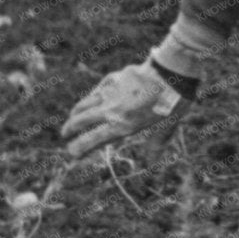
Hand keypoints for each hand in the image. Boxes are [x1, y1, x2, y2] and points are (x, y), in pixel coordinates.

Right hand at [61, 62, 188, 158]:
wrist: (172, 74)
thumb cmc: (172, 103)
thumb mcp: (166, 129)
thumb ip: (156, 146)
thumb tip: (153, 163)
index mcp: (122, 126)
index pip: (92, 140)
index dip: (78, 148)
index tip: (71, 153)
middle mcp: (111, 111)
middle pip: (81, 121)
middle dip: (70, 129)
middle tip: (65, 134)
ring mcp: (110, 93)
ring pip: (85, 104)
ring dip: (76, 112)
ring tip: (73, 116)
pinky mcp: (114, 78)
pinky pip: (97, 90)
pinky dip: (91, 96)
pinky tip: (92, 98)